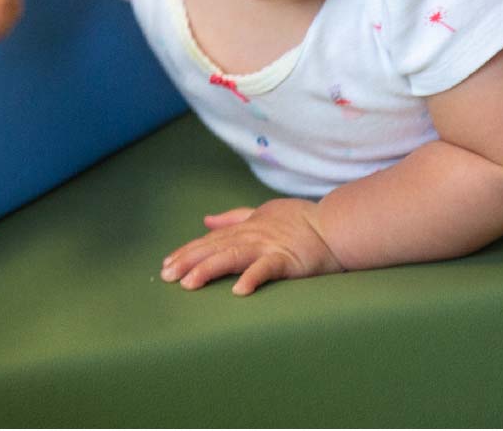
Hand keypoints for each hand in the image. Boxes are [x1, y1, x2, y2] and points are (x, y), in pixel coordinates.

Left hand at [161, 198, 344, 295]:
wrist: (335, 225)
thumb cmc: (302, 220)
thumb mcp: (264, 212)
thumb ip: (235, 217)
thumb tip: (207, 220)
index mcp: (247, 227)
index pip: (211, 240)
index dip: (187, 251)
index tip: (167, 264)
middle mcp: (253, 235)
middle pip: (214, 248)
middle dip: (188, 261)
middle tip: (166, 276)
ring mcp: (269, 247)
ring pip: (232, 256)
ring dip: (209, 269)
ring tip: (189, 284)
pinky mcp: (287, 259)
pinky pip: (266, 269)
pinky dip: (252, 278)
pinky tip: (237, 291)